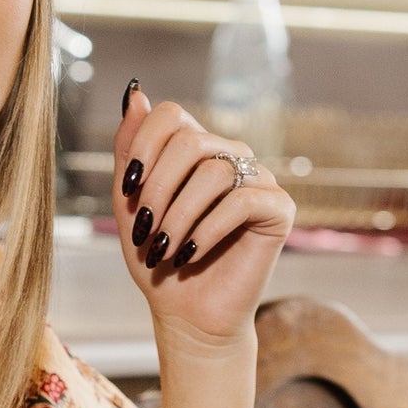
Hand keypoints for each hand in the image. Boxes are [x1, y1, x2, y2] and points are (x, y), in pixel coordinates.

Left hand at [114, 84, 293, 357]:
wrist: (188, 316)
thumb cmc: (157, 261)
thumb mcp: (130, 205)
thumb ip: (130, 152)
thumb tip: (135, 91)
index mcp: (196, 148)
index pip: (171, 116)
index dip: (144, 147)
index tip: (128, 192)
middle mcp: (230, 155)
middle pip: (191, 143)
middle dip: (158, 191)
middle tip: (145, 233)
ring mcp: (257, 179)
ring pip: (213, 173)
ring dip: (179, 217)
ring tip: (165, 250)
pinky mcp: (279, 208)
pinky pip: (241, 201)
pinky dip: (208, 230)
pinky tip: (192, 254)